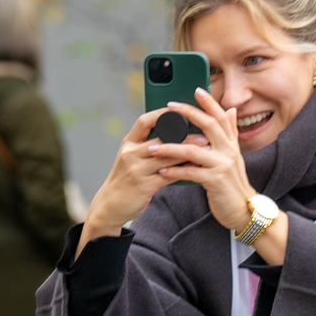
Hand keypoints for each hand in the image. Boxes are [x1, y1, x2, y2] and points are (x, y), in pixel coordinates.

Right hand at [78, 110, 207, 257]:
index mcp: (128, 143)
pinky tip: (196, 168)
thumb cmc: (125, 179)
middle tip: (204, 134)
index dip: (162, 114)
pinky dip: (183, 171)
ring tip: (205, 150)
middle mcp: (130, 154)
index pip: (144, 121)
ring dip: (188, 153)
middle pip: (161, 140)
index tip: (182, 110)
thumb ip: (147, 146)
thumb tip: (174, 133)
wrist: (109, 205)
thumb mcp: (130, 158)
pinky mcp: (144, 185)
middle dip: (185, 136)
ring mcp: (136, 170)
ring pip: (167, 158)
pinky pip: (168, 175)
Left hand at [150, 89, 256, 235]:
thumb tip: (231, 109)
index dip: (209, 102)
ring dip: (170, 147)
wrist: (243, 209)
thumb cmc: (232, 182)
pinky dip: (174, 171)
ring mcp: (222, 165)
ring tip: (152, 147)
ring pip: (193, 150)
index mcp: (231, 143)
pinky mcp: (214, 181)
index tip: (196, 90)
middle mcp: (228, 150)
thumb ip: (231, 132)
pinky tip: (162, 170)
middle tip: (169, 107)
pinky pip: (190, 172)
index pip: (221, 116)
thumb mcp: (234, 155)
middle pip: (208, 125)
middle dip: (187, 114)